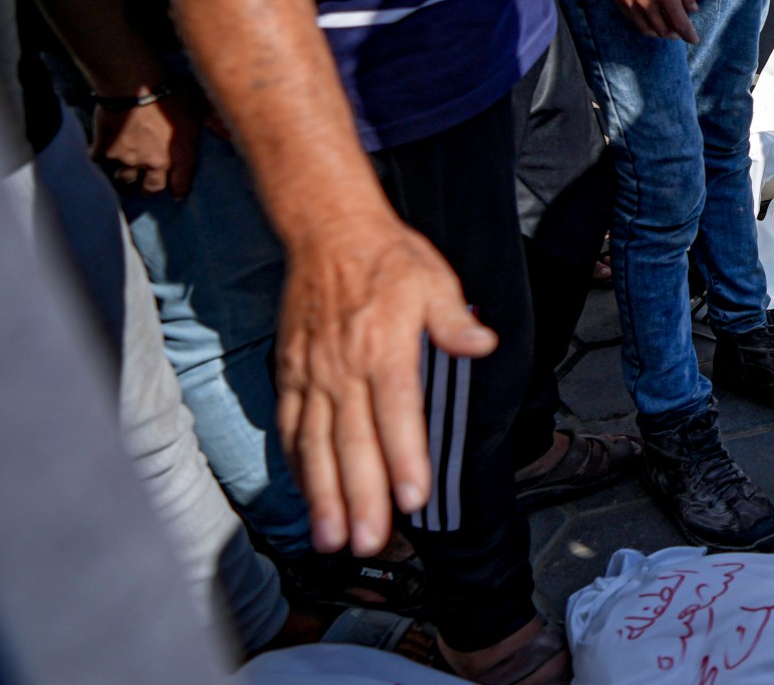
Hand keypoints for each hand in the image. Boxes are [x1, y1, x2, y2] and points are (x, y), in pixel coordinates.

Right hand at [91, 88, 204, 198]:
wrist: (134, 85)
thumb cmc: (172, 91)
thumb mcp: (201, 105)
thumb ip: (215, 122)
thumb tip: (233, 134)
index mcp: (180, 155)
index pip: (181, 185)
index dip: (179, 189)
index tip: (176, 193)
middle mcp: (154, 162)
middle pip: (151, 188)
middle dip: (150, 187)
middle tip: (149, 183)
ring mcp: (128, 159)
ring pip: (125, 178)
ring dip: (127, 173)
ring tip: (127, 166)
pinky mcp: (105, 151)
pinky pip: (99, 160)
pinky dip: (100, 155)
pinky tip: (102, 148)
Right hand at [276, 212, 498, 557]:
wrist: (328, 231)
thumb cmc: (389, 259)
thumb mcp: (434, 279)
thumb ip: (454, 319)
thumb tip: (483, 344)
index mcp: (384, 347)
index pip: (397, 412)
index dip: (404, 457)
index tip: (413, 498)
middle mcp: (343, 367)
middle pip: (352, 442)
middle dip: (362, 497)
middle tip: (370, 543)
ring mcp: (311, 373)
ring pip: (315, 444)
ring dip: (324, 495)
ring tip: (333, 538)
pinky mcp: (289, 373)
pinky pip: (290, 427)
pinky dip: (297, 467)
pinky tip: (308, 498)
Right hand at [600, 0, 698, 41]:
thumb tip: (693, 10)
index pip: (679, 23)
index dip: (688, 35)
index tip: (694, 39)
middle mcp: (645, 2)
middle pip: (662, 30)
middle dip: (673, 33)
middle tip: (679, 30)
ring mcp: (628, 2)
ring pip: (645, 29)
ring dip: (658, 31)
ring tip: (665, 27)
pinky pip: (631, 19)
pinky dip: (642, 22)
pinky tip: (648, 16)